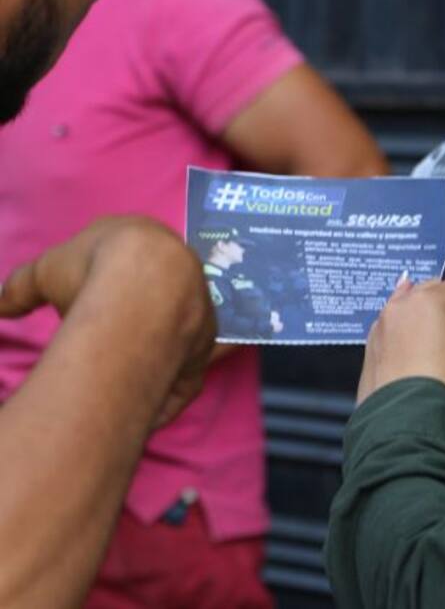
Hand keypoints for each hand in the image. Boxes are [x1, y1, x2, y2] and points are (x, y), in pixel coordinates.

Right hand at [0, 216, 215, 427]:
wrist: (143, 286)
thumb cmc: (92, 269)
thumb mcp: (45, 272)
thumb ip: (22, 287)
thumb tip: (1, 306)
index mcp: (150, 247)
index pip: (137, 268)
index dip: (113, 288)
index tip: (95, 308)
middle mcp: (184, 277)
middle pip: (162, 305)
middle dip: (139, 325)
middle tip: (108, 347)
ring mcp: (200, 314)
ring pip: (178, 340)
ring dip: (154, 359)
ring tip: (121, 382)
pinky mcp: (204, 350)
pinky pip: (186, 378)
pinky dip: (164, 396)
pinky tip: (142, 414)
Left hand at [357, 276, 444, 407]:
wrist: (401, 419)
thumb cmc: (444, 381)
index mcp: (431, 299)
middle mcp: (403, 302)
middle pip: (434, 288)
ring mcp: (383, 321)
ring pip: (409, 300)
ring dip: (425, 306)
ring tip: (438, 322)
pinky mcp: (371, 341)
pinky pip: (393, 320)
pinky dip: (405, 320)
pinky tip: (410, 328)